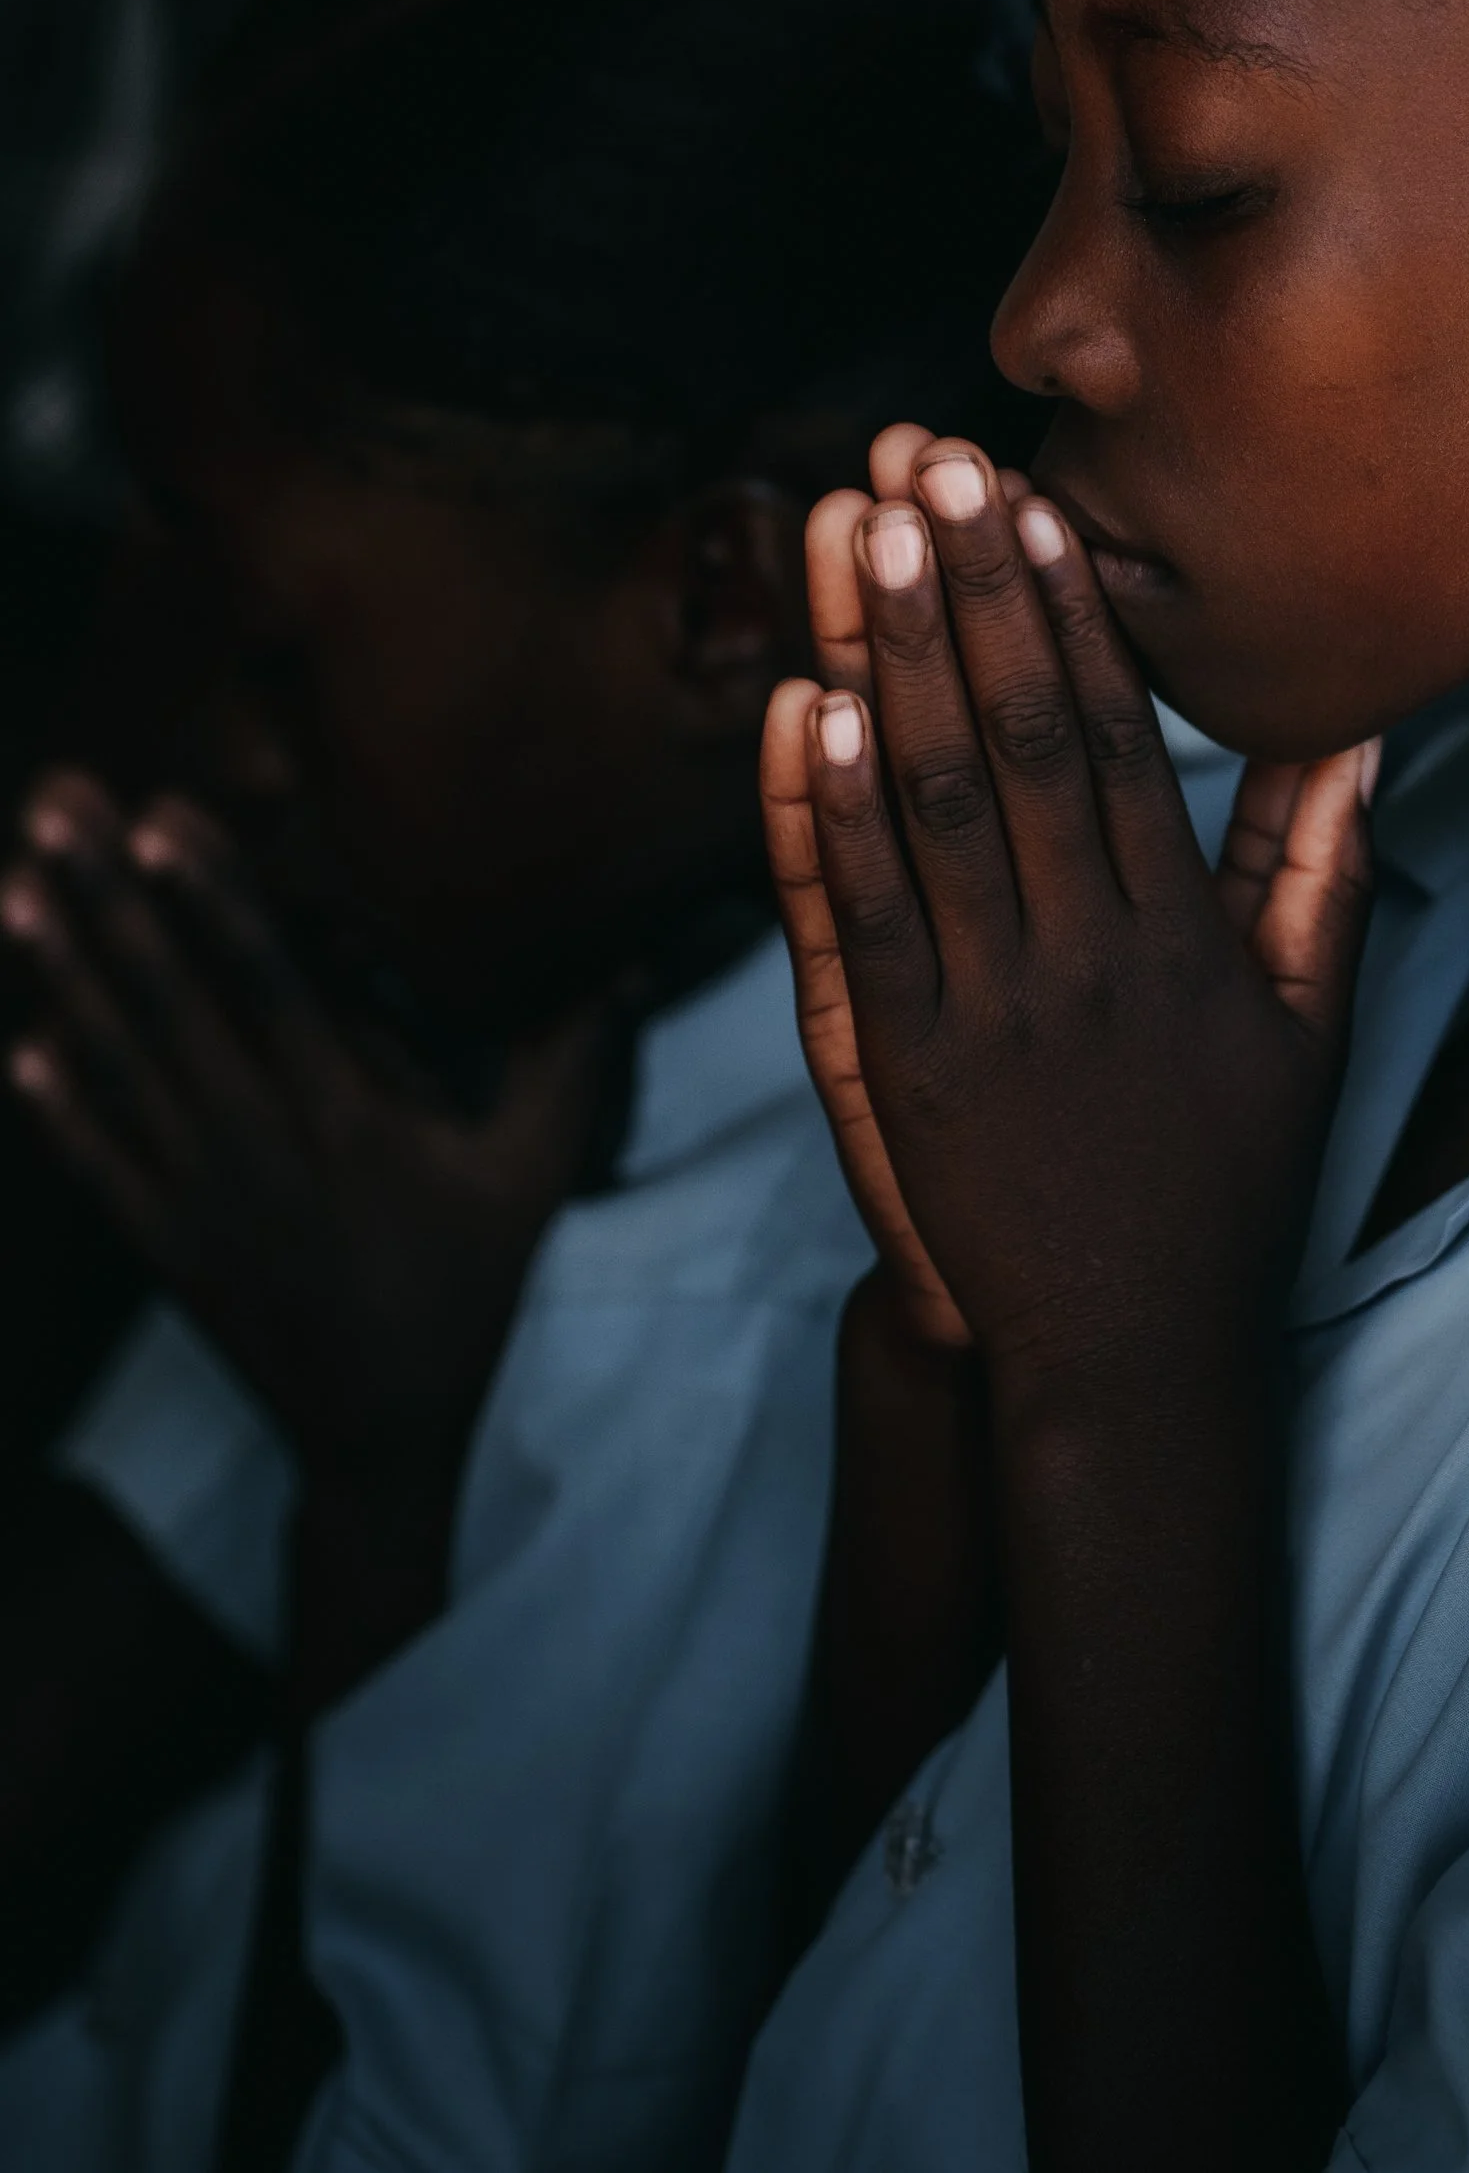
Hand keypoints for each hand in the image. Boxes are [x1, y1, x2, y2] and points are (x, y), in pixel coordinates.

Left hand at [1, 774, 612, 1482]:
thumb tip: (626, 960)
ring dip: (64, 977)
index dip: (209, 897)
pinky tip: (15, 1052)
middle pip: (169, 1003)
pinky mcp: (168, 1252)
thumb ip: (568, 1062)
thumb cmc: (466, 1294)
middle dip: (107, 899)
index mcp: (344, 1116)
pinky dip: (57, 1113)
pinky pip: (100, 1170)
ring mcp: (201, 1202)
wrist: (385, 1442)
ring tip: (12, 893)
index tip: (161, 817)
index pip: (265, 982)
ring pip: (119, 1069)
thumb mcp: (533, 1176)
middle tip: (54, 807)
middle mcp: (258, 1145)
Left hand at [782, 438, 1376, 1406]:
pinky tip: (810, 709)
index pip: (1126, 736)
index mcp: (1181, 933)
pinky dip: (835, 812)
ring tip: (859, 532)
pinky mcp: (911, 1068)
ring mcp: (996, 1008)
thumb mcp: (1306, 1023)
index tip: (1034, 503)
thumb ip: (1319, 869)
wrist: (1134, 1357)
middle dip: (973, 588)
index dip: (1074, 610)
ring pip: (940, 802)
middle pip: (1030, 735)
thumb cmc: (1225, 1184)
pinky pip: (866, 918)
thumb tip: (1358, 732)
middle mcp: (1092, 952)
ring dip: (894, 657)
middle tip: (932, 462)